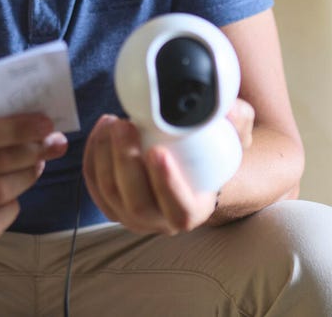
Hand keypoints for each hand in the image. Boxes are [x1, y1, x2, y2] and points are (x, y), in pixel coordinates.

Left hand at [82, 99, 255, 234]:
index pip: (180, 209)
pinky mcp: (109, 203)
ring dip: (105, 154)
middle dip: (125, 161)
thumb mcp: (235, 135)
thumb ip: (237, 121)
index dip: (167, 183)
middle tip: (125, 124)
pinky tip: (102, 128)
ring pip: (109, 192)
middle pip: (136, 202)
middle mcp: (160, 222)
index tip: (158, 151)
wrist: (192, 166)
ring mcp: (131, 216)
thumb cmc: (214, 151)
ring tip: (112, 121)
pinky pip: (93, 182)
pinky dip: (93, 155)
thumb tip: (225, 109)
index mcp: (194, 211)